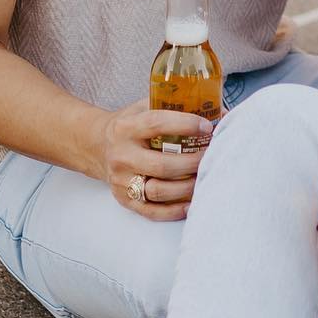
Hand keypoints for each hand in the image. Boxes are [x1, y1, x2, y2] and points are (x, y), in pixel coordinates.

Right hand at [98, 100, 219, 221]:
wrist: (97, 146)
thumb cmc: (132, 125)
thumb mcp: (144, 107)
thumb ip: (176, 107)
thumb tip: (220, 114)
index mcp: (126, 128)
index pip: (156, 124)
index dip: (185, 125)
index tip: (208, 127)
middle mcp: (121, 155)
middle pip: (162, 165)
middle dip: (193, 163)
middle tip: (212, 157)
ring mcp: (121, 180)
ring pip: (158, 191)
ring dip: (187, 188)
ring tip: (205, 179)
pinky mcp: (124, 199)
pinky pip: (152, 211)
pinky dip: (175, 210)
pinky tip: (191, 203)